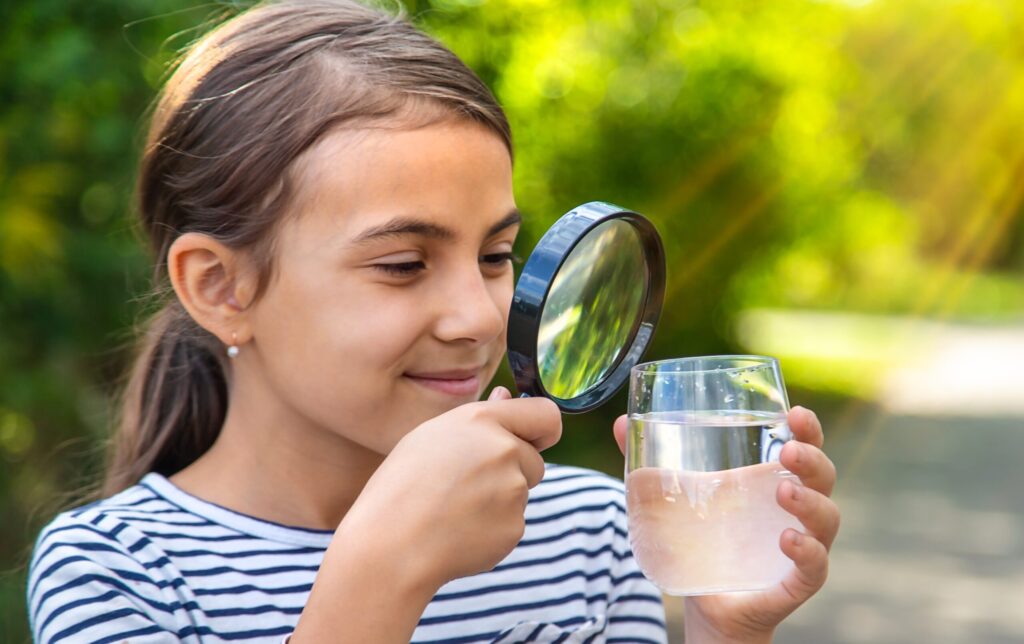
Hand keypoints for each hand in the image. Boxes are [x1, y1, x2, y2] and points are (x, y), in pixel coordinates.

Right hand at [350, 386, 562, 588]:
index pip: (546, 415)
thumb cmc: (400, 486)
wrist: (390, 545)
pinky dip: (491, 529)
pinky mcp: (514, 528)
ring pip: (520, 494)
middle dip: (513, 470)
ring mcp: (514, 492)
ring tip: (453, 509)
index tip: (533, 439)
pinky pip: (511, 524)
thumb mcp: (430, 436)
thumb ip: (478, 418)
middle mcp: (505, 452)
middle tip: (467, 484)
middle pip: (534, 460)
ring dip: (499, 500)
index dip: (541, 429)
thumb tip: (507, 397)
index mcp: (483, 421)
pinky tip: (457, 531)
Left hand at [613, 406, 839, 642]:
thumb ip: (651, 463)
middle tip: (788, 451)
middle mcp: (795, 512)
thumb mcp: (674, 501)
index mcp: (771, 484)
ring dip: (811, 502)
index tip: (796, 412)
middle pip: (823, 478)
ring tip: (783, 493)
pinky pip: (816, 567)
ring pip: (827, 520)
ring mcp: (800, 547)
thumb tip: (619, 423)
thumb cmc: (700, 545)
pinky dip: (808, 552)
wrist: (705, 609)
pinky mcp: (795, 583)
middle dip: (812, 459)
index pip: (805, 449)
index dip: (808, 429)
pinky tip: (788, 540)